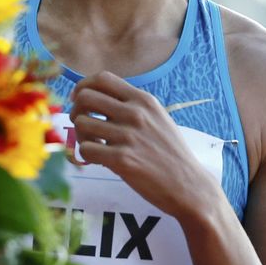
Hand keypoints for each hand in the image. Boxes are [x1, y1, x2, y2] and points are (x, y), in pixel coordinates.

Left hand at [69, 71, 220, 218]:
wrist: (189, 186)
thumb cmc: (170, 152)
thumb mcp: (156, 117)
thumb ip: (131, 104)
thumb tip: (97, 96)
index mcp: (142, 100)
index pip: (102, 78)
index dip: (83, 86)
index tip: (79, 98)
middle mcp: (134, 113)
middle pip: (85, 97)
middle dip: (76, 110)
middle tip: (82, 124)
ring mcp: (128, 136)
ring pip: (81, 123)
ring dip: (81, 135)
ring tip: (94, 144)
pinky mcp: (121, 159)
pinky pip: (85, 148)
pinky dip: (86, 154)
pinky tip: (98, 159)